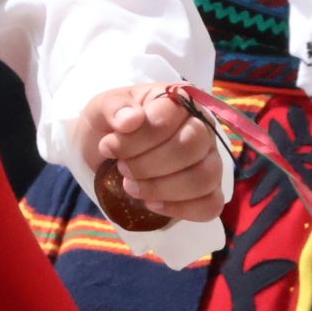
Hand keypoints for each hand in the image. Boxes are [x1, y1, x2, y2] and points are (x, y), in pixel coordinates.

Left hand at [73, 86, 228, 226]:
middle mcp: (202, 129)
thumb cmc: (111, 124)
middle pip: (190, 148)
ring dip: (161, 188)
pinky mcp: (209, 191)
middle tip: (121, 167)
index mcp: (179, 101)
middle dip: (147, 164)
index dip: (138, 138)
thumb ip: (113, 108)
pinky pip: (210, 205)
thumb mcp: (101, 108)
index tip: (108, 147)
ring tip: (130, 186)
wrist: (107, 152)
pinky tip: (152, 203)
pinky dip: (180, 209)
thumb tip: (131, 119)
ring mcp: (210, 160)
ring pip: (203, 178)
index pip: (170, 117)